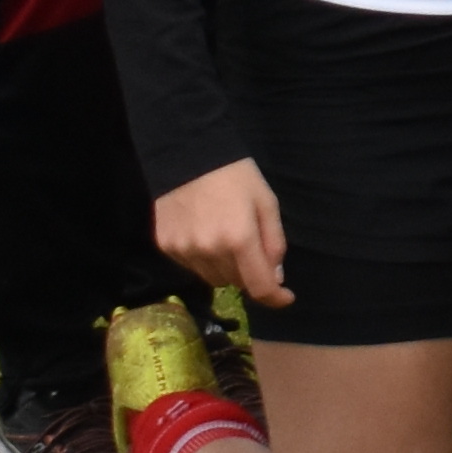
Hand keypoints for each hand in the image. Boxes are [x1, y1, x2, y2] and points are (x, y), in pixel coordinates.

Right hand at [153, 161, 291, 306]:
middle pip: (236, 283)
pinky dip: (204, 260)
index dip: (275, 297)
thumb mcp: (266, 203)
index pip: (258, 286)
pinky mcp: (166, 247)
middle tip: (251, 247)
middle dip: (250, 273)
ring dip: (226, 269)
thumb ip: (274, 242)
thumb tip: (275, 276)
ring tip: (226, 238)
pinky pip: (192, 267)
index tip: (285, 297)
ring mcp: (184, 251)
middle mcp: (209, 250)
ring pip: (213, 279)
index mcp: (239, 238)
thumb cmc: (235, 176)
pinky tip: (204, 234)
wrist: (186, 155)